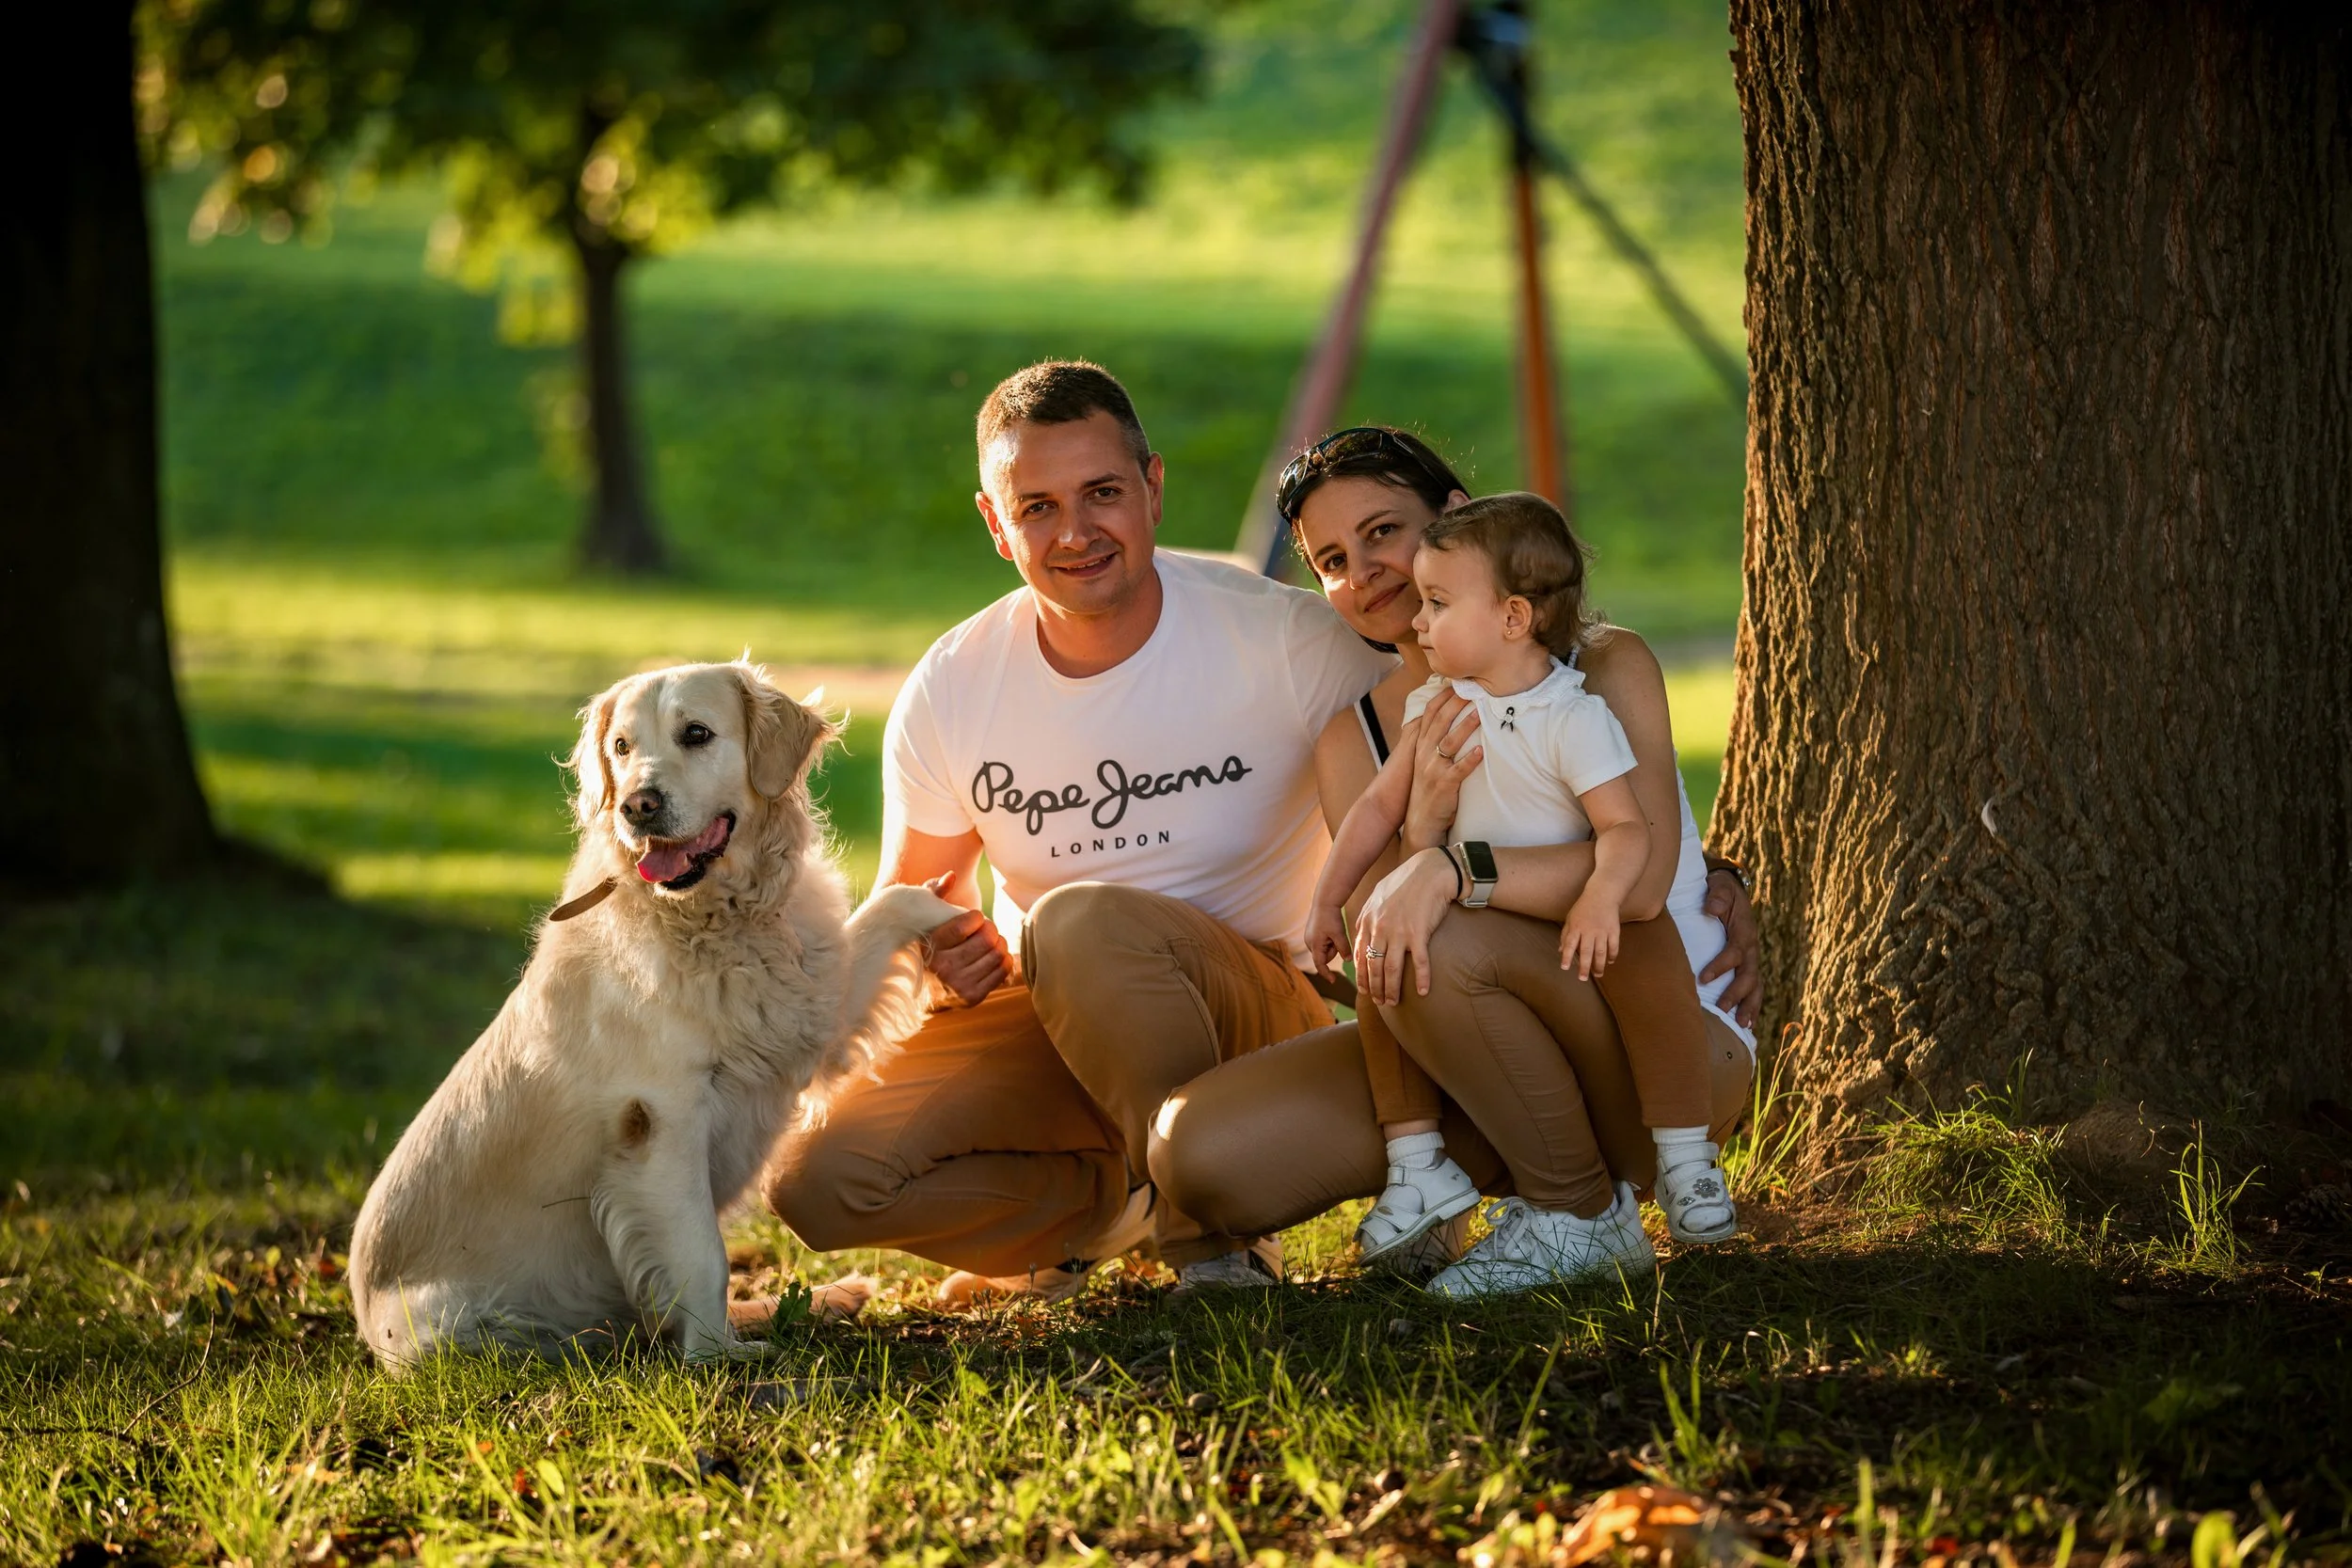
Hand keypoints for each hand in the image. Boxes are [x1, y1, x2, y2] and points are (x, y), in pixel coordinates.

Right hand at [919, 875, 1009, 1005]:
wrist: (927, 986)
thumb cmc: (932, 942)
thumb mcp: (927, 916)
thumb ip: (935, 892)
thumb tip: (952, 875)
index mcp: (932, 944)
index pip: (965, 924)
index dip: (977, 917)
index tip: (974, 918)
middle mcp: (943, 967)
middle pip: (987, 938)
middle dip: (991, 929)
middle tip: (986, 930)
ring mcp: (958, 984)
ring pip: (998, 953)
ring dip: (999, 944)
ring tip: (989, 944)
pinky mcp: (973, 996)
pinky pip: (1003, 969)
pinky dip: (1004, 959)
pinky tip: (992, 957)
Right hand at [1304, 902, 1349, 979]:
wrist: (1324, 901)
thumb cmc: (1331, 917)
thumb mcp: (1339, 934)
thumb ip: (1344, 948)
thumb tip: (1348, 960)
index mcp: (1314, 945)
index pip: (1320, 965)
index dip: (1326, 974)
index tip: (1333, 981)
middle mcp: (1309, 943)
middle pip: (1324, 957)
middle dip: (1333, 951)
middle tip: (1338, 937)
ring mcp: (1309, 938)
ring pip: (1324, 950)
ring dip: (1331, 945)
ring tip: (1334, 931)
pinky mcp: (1311, 934)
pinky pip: (1322, 943)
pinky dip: (1329, 940)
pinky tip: (1330, 929)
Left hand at [1352, 847, 1459, 1006]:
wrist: (1431, 871)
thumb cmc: (1407, 882)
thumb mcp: (1379, 894)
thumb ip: (1367, 914)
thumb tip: (1360, 929)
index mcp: (1369, 920)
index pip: (1360, 955)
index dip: (1361, 975)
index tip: (1364, 989)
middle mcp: (1380, 928)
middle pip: (1373, 966)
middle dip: (1374, 988)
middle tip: (1379, 1002)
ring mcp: (1399, 932)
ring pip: (1391, 969)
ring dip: (1391, 989)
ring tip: (1393, 1002)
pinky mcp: (1419, 933)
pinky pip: (1420, 963)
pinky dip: (1422, 980)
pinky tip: (1423, 992)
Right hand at [1401, 688, 1483, 851]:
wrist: (1421, 820)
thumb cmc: (1430, 788)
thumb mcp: (1427, 761)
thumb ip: (1434, 740)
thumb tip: (1447, 718)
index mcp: (1422, 745)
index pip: (1430, 714)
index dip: (1443, 696)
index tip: (1457, 682)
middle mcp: (1425, 753)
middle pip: (1440, 722)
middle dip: (1456, 704)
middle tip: (1473, 689)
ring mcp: (1433, 769)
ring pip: (1450, 742)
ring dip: (1466, 726)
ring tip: (1480, 713)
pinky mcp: (1444, 785)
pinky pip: (1459, 770)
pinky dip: (1470, 760)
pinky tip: (1482, 751)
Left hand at [1559, 894, 1619, 979]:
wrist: (1602, 895)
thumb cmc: (1583, 908)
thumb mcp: (1570, 918)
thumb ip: (1565, 935)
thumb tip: (1560, 951)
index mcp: (1576, 927)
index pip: (1569, 944)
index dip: (1566, 956)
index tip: (1565, 968)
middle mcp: (1589, 930)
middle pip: (1586, 951)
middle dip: (1584, 966)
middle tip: (1582, 978)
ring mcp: (1602, 931)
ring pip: (1601, 952)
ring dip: (1599, 965)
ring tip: (1597, 974)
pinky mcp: (1614, 930)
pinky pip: (1614, 946)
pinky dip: (1612, 955)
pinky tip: (1610, 962)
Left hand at [1698, 867, 1762, 1027]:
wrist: (1732, 891)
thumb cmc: (1721, 891)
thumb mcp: (1720, 887)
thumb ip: (1718, 896)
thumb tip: (1710, 908)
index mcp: (1744, 932)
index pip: (1734, 952)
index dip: (1720, 966)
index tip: (1702, 978)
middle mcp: (1751, 948)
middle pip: (1748, 975)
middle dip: (1736, 994)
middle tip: (1721, 1008)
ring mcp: (1751, 959)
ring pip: (1755, 986)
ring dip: (1750, 1006)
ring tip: (1743, 1025)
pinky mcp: (1748, 966)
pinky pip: (1753, 988)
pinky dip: (1752, 1006)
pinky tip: (1747, 1024)